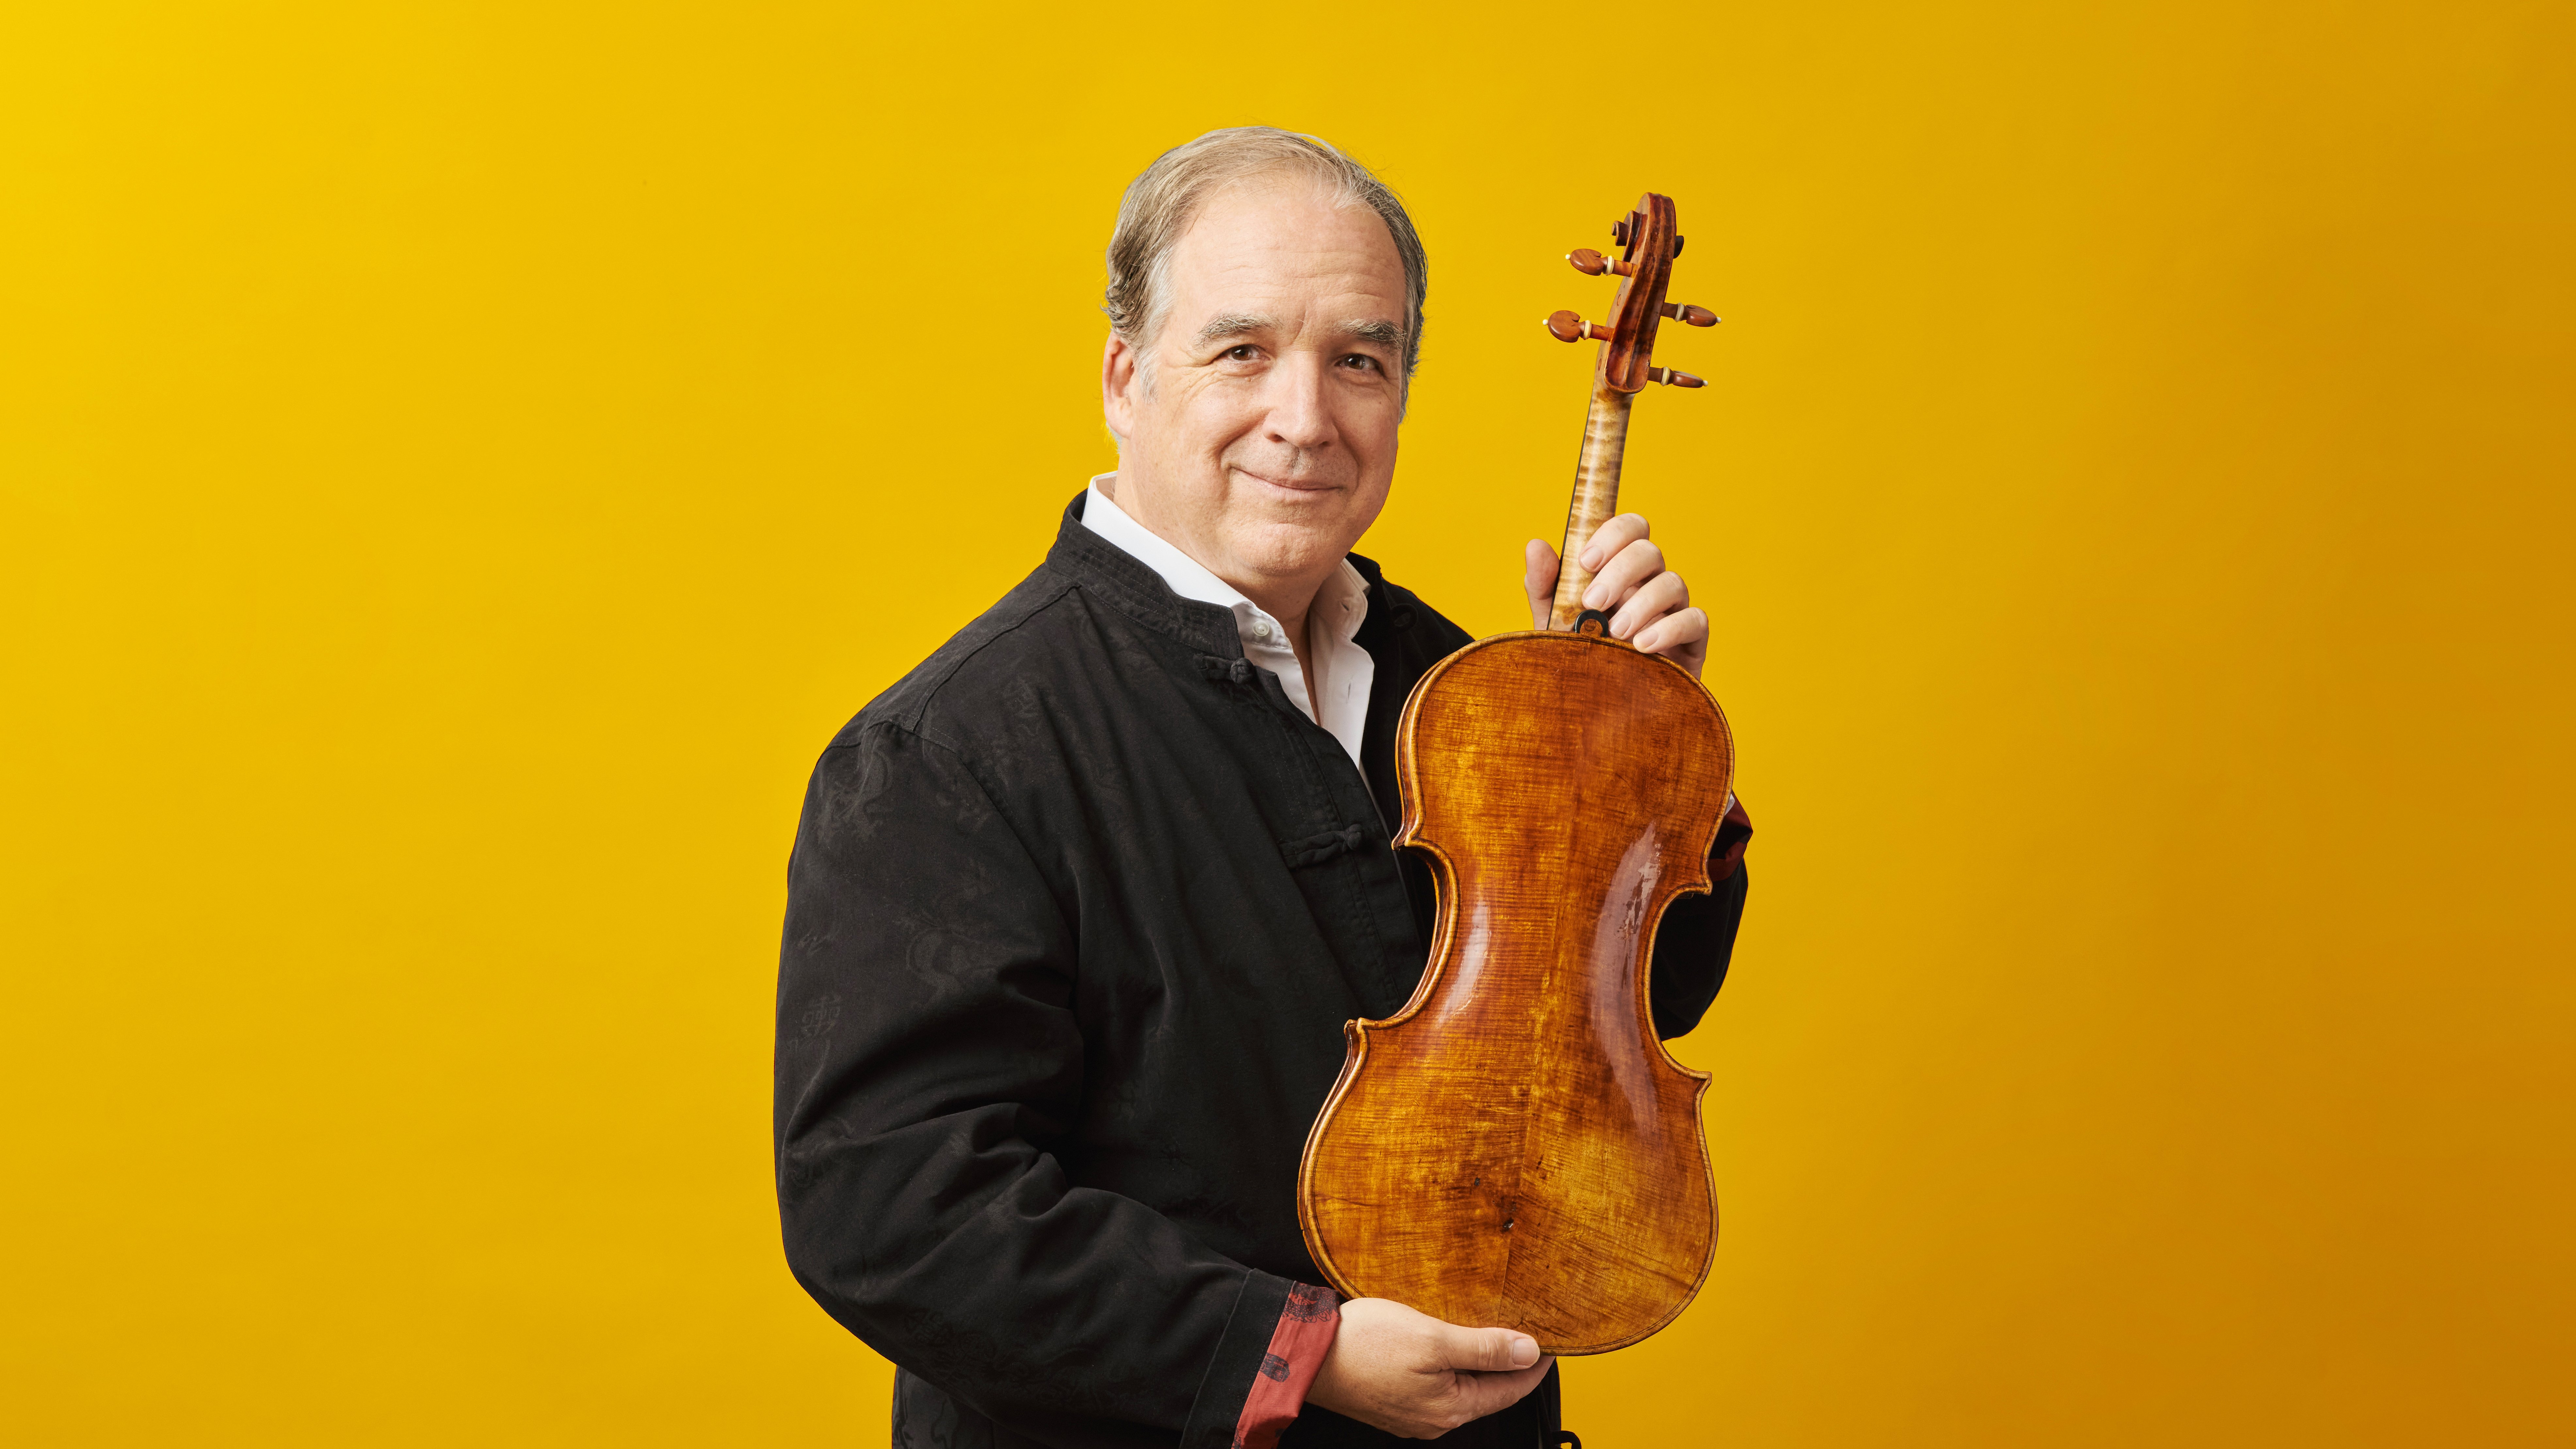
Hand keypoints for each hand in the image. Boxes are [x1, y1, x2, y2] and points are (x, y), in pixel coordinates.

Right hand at [1303, 1297, 1552, 1438]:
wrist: (1308, 1354)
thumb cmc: (1364, 1346)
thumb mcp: (1433, 1339)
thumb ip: (1483, 1348)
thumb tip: (1527, 1352)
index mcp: (1450, 1408)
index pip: (1510, 1389)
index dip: (1534, 1363)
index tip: (1552, 1341)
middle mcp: (1434, 1418)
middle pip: (1487, 1390)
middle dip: (1509, 1363)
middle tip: (1526, 1331)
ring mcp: (1413, 1411)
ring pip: (1461, 1385)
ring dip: (1478, 1361)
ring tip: (1491, 1331)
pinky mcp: (1394, 1399)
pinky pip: (1436, 1382)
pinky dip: (1451, 1362)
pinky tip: (1448, 1341)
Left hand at [1522, 513, 1709, 677]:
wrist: (1592, 716)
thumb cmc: (1577, 662)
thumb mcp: (1551, 625)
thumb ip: (1545, 586)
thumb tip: (1536, 545)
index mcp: (1618, 572)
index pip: (1630, 530)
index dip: (1613, 534)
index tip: (1585, 561)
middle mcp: (1648, 585)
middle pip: (1650, 551)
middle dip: (1621, 570)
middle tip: (1592, 601)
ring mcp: (1672, 612)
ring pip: (1673, 582)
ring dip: (1642, 603)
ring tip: (1615, 632)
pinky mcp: (1691, 642)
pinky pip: (1695, 619)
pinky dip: (1670, 628)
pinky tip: (1643, 647)